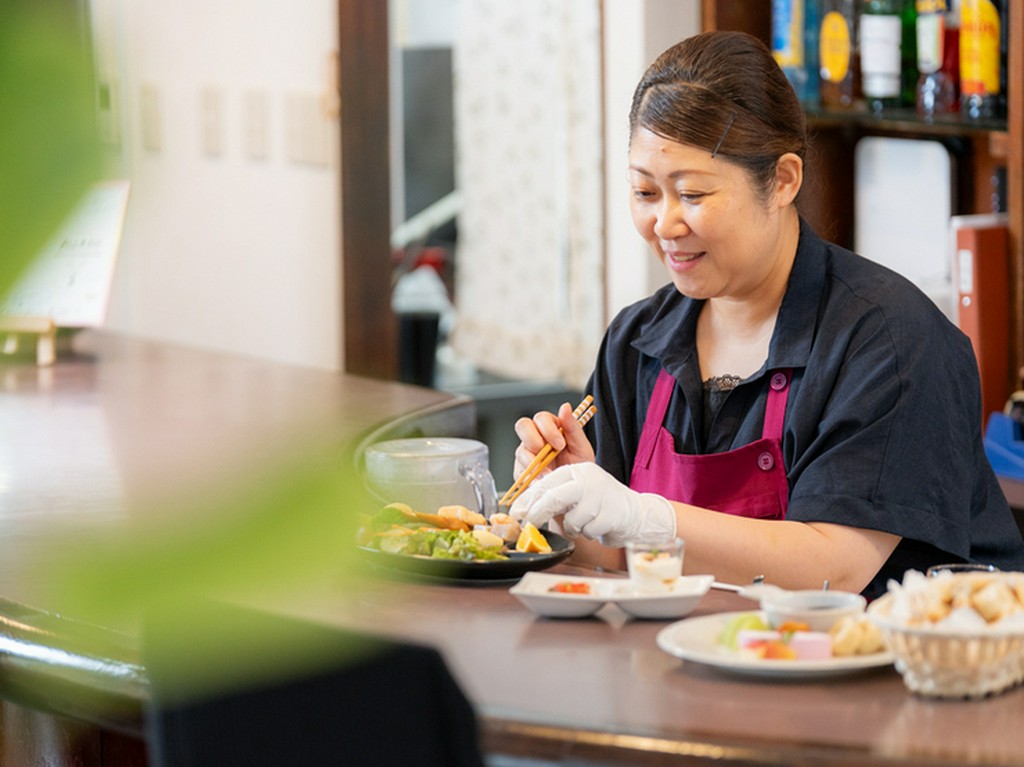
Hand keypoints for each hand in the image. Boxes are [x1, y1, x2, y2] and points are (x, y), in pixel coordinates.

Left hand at [509, 463, 675, 547]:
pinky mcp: (611, 514)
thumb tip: (523, 509)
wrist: (635, 514)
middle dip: (538, 514)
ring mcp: (601, 496)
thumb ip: (554, 496)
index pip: (546, 482)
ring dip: (573, 528)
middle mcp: (589, 479)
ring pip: (571, 519)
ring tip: (583, 523)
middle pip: (554, 497)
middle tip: (529, 525)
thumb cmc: (600, 505)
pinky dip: (587, 534)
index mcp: (578, 470)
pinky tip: (596, 527)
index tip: (517, 513)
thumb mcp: (576, 494)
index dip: (528, 499)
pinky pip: (586, 531)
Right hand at [511, 401, 595, 481]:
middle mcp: (535, 437)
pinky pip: (520, 472)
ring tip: (549, 474)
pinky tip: (542, 482)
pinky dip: (531, 478)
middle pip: (522, 426)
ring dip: (534, 463)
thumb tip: (565, 407)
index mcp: (550, 427)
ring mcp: (526, 454)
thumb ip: (572, 426)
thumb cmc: (579, 465)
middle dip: (533, 440)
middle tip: (546, 453)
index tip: (560, 444)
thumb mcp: (581, 446)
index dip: (548, 429)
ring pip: (520, 451)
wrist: (576, 488)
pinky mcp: (522, 471)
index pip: (541, 418)